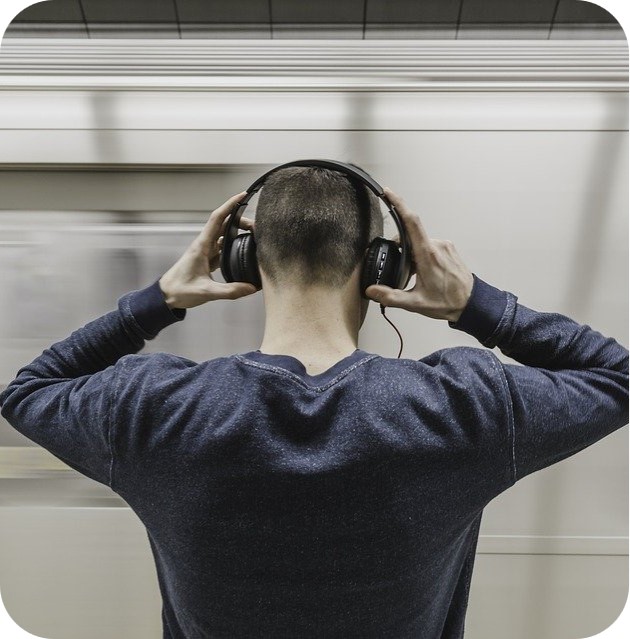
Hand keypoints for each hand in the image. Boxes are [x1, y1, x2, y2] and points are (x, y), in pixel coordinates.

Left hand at [158, 192, 257, 309]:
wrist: (166, 296)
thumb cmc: (180, 290)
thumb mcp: (207, 292)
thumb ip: (230, 291)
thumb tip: (252, 287)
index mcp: (202, 246)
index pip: (217, 218)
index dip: (230, 205)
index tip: (243, 196)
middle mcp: (204, 245)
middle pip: (225, 224)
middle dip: (241, 220)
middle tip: (257, 228)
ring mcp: (206, 251)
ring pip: (225, 235)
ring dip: (238, 232)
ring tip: (254, 235)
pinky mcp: (207, 259)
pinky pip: (223, 247)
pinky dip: (234, 244)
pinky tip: (244, 249)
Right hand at [364, 187, 473, 321]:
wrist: (472, 304)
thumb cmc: (447, 302)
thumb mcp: (415, 303)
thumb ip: (391, 296)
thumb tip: (372, 290)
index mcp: (427, 254)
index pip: (411, 222)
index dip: (398, 204)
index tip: (388, 192)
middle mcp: (437, 245)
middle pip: (410, 236)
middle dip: (400, 249)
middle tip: (402, 271)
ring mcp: (445, 246)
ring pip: (419, 242)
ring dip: (412, 254)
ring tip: (416, 276)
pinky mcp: (449, 248)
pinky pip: (429, 245)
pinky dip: (421, 255)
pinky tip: (425, 272)